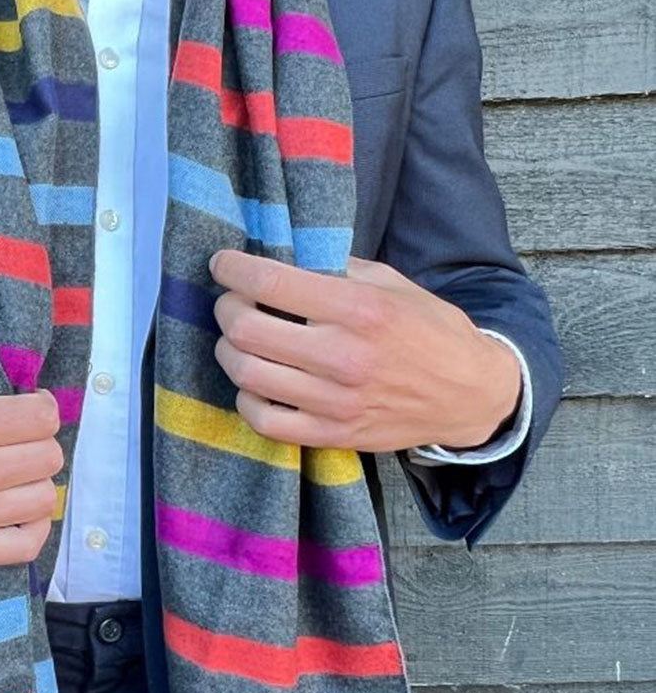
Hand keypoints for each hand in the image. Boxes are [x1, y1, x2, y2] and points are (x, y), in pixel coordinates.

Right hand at [0, 371, 63, 565]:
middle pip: (48, 457)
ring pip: (44, 498)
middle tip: (23, 441)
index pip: (41, 417)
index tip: (31, 408)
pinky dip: (33, 525)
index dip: (43, 408)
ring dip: (37, 482)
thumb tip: (36, 382)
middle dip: (42, 443)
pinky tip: (18, 505)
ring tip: (17, 473)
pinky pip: (27, 545)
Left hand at [209, 249, 521, 452]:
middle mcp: (343, 356)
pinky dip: (246, 397)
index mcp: (358, 309)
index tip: (222, 264)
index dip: (232, 268)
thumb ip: (335, 269)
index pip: (270, 282)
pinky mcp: (332, 434)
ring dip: (228, 349)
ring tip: (239, 339)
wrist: (470, 393)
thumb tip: (278, 258)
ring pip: (246, 374)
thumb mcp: (390, 283)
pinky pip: (263, 421)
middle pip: (245, 328)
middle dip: (225, 307)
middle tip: (231, 300)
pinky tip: (255, 381)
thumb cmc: (427, 329)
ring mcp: (335, 401)